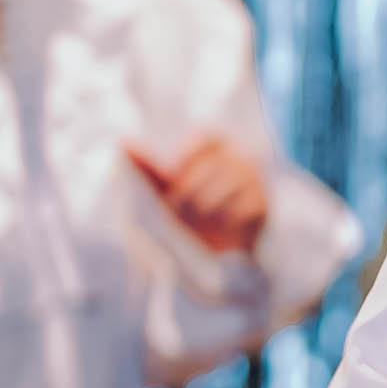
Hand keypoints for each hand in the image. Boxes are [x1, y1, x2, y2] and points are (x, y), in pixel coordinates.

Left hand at [124, 131, 273, 256]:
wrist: (225, 251)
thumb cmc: (195, 212)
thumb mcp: (170, 190)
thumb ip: (151, 169)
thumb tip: (123, 143)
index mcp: (221, 147)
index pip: (206, 136)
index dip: (187, 156)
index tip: (176, 176)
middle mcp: (242, 158)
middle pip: (206, 170)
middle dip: (185, 196)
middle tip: (179, 212)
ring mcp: (256, 180)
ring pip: (216, 195)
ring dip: (200, 215)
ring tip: (202, 222)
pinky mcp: (262, 204)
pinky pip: (234, 212)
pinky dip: (222, 225)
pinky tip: (223, 228)